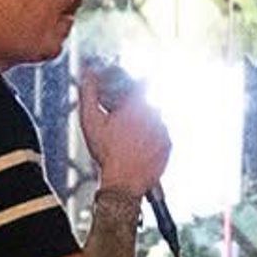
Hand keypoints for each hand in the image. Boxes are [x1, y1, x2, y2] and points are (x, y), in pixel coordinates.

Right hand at [77, 69, 172, 196]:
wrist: (123, 183)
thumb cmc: (107, 154)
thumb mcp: (91, 121)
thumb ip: (88, 92)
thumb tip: (87, 73)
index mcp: (137, 105)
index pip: (141, 84)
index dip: (131, 89)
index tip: (124, 98)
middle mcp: (155, 115)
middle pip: (146, 104)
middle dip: (134, 111)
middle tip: (121, 124)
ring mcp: (164, 131)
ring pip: (154, 120)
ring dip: (143, 125)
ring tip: (128, 140)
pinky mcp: (168, 146)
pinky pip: (161, 136)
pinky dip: (152, 139)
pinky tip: (138, 147)